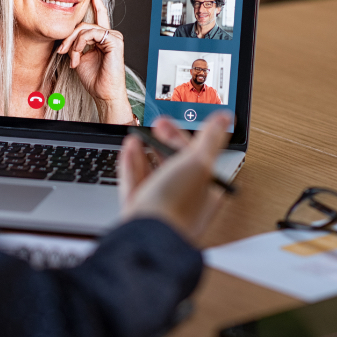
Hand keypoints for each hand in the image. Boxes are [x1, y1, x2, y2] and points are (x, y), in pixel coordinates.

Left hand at [56, 0, 131, 123]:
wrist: (104, 93)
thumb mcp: (79, 57)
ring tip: (72, 58)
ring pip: (85, 28)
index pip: (98, 15)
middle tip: (62, 50)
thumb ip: (75, 43)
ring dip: (73, 43)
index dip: (94, 3)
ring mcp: (113, 36)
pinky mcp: (114, 40)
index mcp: (101, 37)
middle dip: (68, 37)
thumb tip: (66, 37)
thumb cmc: (94, 78)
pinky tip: (78, 55)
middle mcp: (109, 34)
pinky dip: (80, 43)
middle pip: (83, 24)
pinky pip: (91, 33)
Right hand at [118, 111, 232, 242]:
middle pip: (174, 164)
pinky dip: (132, 164)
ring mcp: (160, 205)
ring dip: (145, 150)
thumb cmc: (176, 204)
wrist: (147, 235)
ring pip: (153, 172)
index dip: (182, 136)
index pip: (197, 157)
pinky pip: (136, 182)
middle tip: (154, 126)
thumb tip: (224, 117)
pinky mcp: (139, 210)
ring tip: (137, 135)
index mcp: (206, 191)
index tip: (167, 122)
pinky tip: (128, 149)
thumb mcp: (198, 163)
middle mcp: (184, 199)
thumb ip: (210, 138)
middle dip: (163, 142)